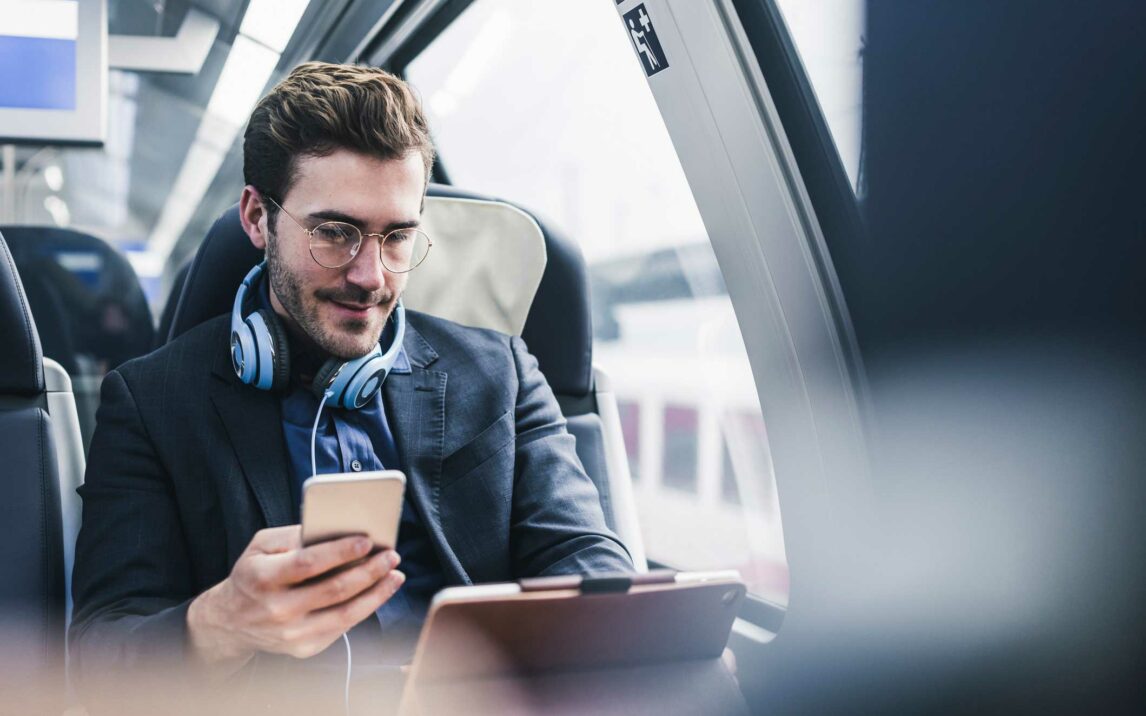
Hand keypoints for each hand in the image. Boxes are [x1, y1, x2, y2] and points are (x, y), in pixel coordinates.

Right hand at [186, 525, 403, 672]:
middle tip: (391, 555)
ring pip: (345, 614)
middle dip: (369, 571)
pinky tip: (379, 592)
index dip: (340, 552)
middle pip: (333, 590)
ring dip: (376, 593)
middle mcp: (277, 609)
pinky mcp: (304, 648)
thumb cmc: (253, 574)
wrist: (231, 621)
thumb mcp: (261, 546)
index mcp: (263, 577)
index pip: (307, 564)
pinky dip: (365, 608)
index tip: (367, 540)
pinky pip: (343, 627)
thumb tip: (335, 530)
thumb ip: (294, 535)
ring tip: (395, 575)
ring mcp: (291, 634)